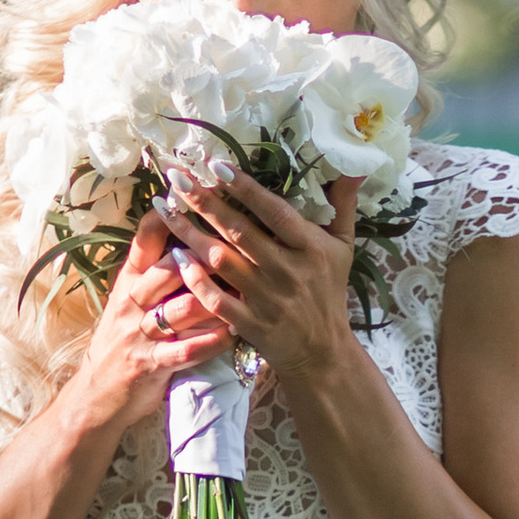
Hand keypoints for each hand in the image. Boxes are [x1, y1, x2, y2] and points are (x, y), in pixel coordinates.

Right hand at [60, 212, 234, 444]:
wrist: (98, 392)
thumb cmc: (126, 339)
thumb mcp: (132, 300)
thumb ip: (157, 272)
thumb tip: (194, 237)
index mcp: (129, 281)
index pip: (145, 241)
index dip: (168, 217)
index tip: (194, 196)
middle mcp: (132, 302)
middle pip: (168, 270)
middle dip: (204, 256)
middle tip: (241, 244)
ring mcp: (139, 333)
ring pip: (179, 309)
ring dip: (215, 300)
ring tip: (248, 289)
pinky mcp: (149, 364)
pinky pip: (183, 351)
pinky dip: (209, 342)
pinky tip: (233, 334)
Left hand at [170, 168, 363, 397]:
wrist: (323, 353)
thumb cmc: (330, 292)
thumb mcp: (344, 247)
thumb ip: (343, 205)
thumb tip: (353, 165)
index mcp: (312, 249)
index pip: (275, 212)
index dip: (246, 189)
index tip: (217, 166)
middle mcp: (289, 272)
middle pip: (240, 231)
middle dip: (205, 202)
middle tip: (176, 177)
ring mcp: (267, 300)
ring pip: (221, 260)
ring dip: (190, 233)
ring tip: (164, 208)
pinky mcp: (250, 324)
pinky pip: (216, 299)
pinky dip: (195, 279)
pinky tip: (174, 256)